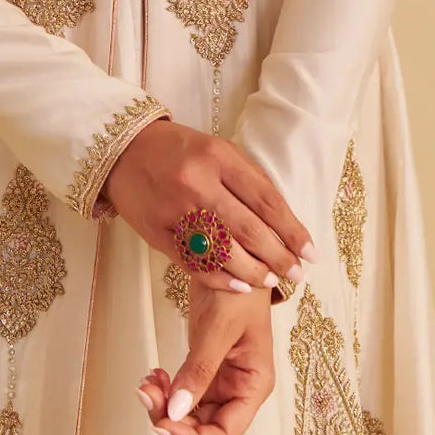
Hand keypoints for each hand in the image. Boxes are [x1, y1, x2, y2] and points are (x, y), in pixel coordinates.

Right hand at [101, 119, 315, 293]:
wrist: (123, 150)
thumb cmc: (179, 150)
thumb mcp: (217, 150)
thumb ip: (248, 180)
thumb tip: (284, 221)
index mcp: (218, 157)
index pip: (266, 200)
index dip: (292, 231)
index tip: (310, 253)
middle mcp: (198, 183)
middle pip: (249, 229)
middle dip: (278, 257)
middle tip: (295, 274)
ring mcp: (175, 209)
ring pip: (223, 251)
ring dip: (253, 271)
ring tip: (270, 280)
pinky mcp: (156, 232)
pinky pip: (193, 262)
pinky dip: (220, 277)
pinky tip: (239, 284)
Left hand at [136, 279, 274, 434]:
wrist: (231, 257)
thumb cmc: (238, 289)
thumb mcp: (218, 329)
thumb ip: (198, 372)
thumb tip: (174, 413)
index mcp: (253, 385)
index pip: (225, 433)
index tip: (163, 425)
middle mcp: (239, 389)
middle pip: (204, 426)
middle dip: (172, 418)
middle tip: (146, 394)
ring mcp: (221, 379)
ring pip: (190, 411)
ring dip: (165, 404)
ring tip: (147, 382)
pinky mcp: (205, 367)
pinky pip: (184, 391)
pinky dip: (167, 389)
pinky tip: (154, 374)